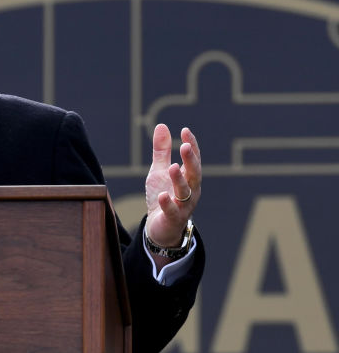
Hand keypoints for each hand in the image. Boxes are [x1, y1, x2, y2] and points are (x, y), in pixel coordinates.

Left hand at [144, 124, 200, 256]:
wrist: (159, 227)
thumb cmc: (162, 196)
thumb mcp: (159, 171)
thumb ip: (162, 151)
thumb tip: (162, 125)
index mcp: (188, 177)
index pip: (193, 159)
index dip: (191, 145)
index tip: (185, 130)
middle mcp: (191, 190)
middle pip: (194, 174)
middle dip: (191, 160)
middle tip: (184, 146)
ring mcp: (184, 205)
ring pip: (185, 192)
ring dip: (179, 180)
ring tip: (172, 167)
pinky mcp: (173, 219)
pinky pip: (172, 211)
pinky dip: (168, 203)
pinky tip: (162, 195)